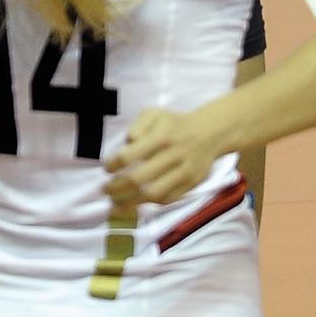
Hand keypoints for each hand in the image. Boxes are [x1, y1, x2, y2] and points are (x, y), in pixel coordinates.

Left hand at [104, 107, 222, 207]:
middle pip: (137, 179)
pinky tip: (137, 202)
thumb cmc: (174, 124)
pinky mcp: (191, 183)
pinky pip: (167, 199)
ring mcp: (183, 171)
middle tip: (106, 190)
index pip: (129, 156)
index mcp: (161, 137)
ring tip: (116, 202)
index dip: (113, 165)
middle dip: (116, 188)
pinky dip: (149, 203)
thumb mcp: (155, 114)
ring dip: (129, 201)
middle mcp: (173, 155)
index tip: (107, 168)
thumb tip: (129, 142)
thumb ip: (138, 125)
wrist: (209, 133)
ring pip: (152, 194)